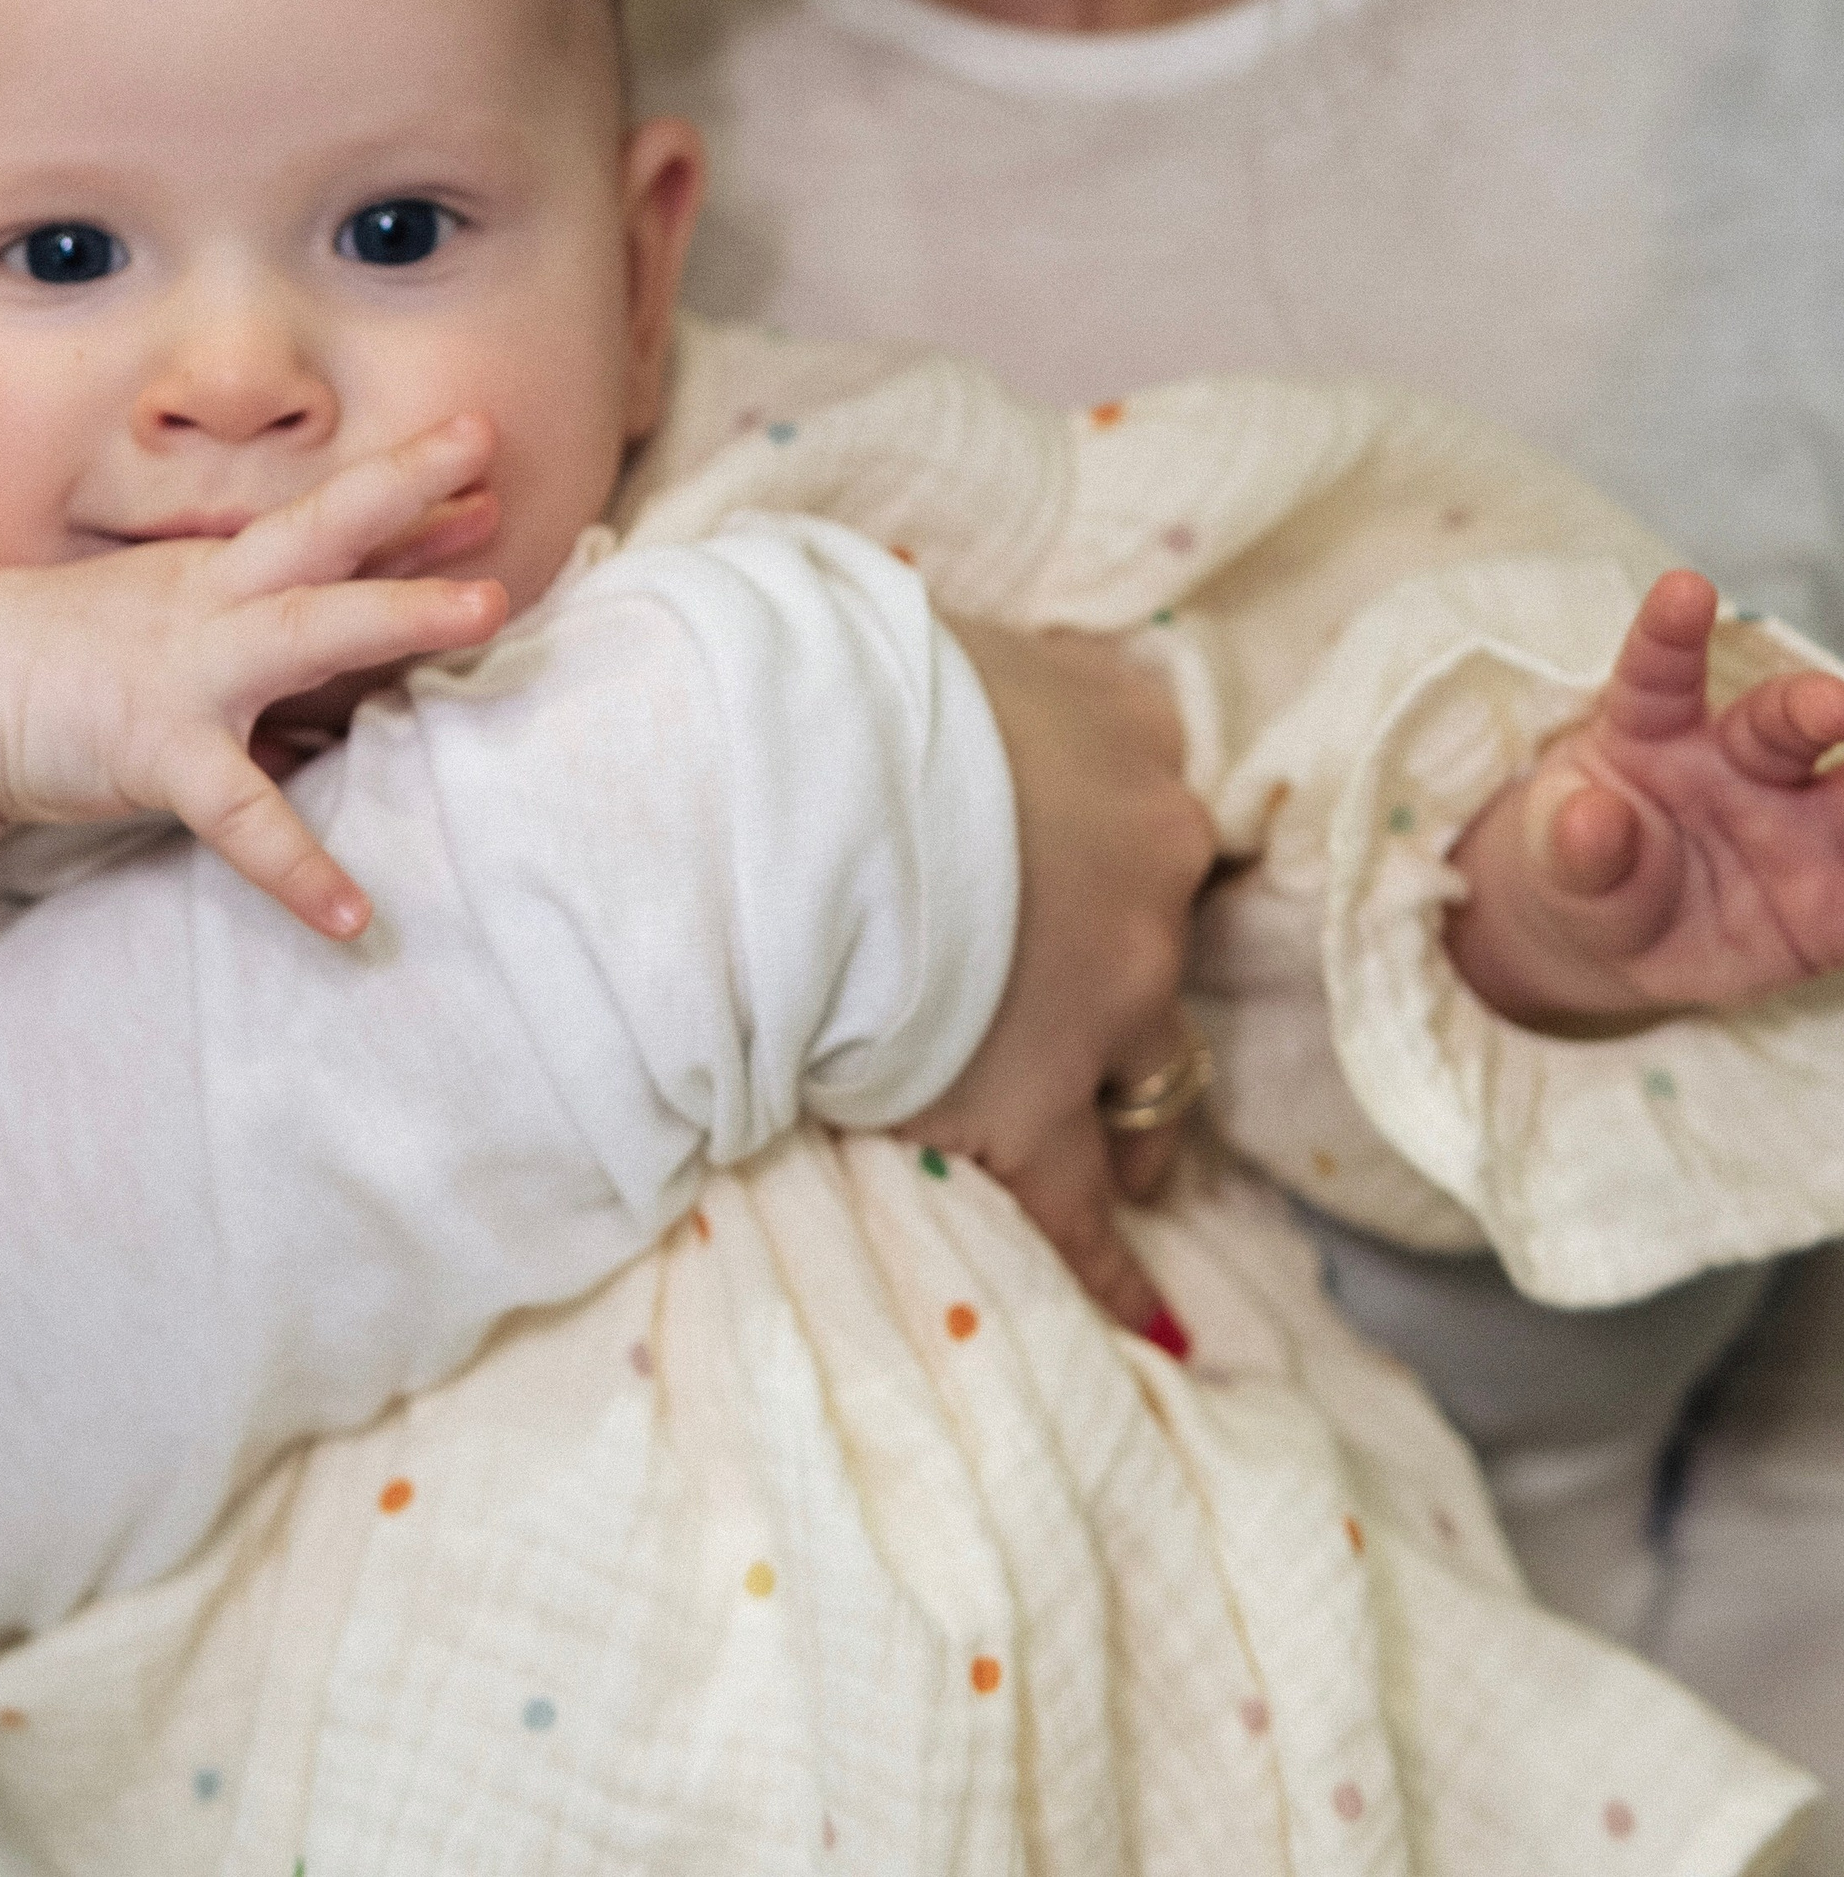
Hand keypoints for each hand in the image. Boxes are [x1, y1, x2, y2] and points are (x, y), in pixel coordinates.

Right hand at [0, 418, 507, 939]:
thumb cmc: (86, 652)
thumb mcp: (190, 616)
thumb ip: (289, 626)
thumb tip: (397, 631)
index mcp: (225, 571)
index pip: (328, 517)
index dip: (406, 484)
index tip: (481, 448)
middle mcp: (217, 603)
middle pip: (324, 533)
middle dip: (407, 498)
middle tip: (496, 476)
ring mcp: (189, 671)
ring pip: (304, 630)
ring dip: (396, 611)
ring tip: (487, 611)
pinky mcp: (157, 752)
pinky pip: (240, 813)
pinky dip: (296, 866)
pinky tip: (353, 915)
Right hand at [900, 620, 1216, 1345]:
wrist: (781, 788)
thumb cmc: (832, 682)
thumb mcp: (937, 628)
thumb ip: (994, 665)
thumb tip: (962, 667)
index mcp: (1126, 731)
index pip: (1155, 786)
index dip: (1117, 833)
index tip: (1094, 859)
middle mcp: (1150, 859)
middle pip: (1163, 931)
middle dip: (1129, 973)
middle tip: (1089, 1005)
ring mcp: (1109, 991)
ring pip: (1157, 1074)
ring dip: (1142, 1114)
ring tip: (1136, 1159)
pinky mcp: (1041, 1104)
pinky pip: (1086, 1205)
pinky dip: (1114, 1264)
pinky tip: (1151, 1316)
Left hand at [1447, 569, 1843, 1028]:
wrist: (1619, 940)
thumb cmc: (1587, 866)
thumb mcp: (1561, 861)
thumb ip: (1575, 845)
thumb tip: (1590, 817)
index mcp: (1653, 728)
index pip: (1661, 669)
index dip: (1671, 629)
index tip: (1683, 590)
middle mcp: (1739, 760)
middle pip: (1784, 720)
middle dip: (1819, 705)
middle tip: (1838, 705)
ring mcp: (1794, 823)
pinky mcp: (1830, 901)